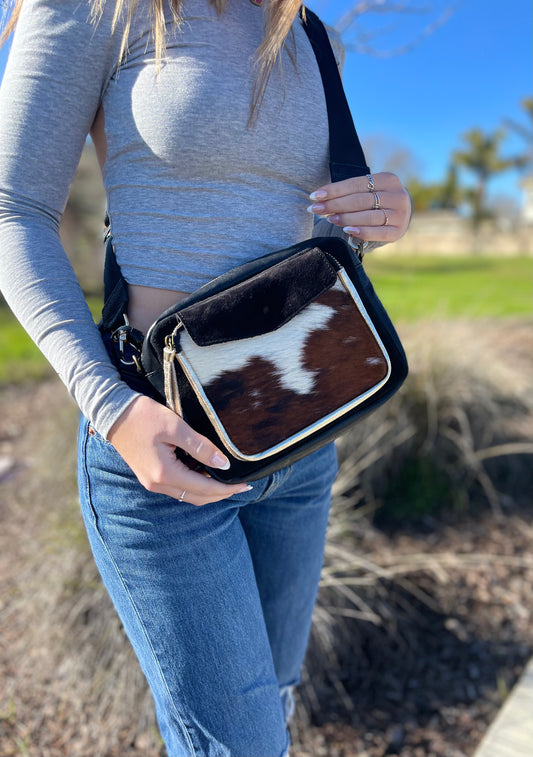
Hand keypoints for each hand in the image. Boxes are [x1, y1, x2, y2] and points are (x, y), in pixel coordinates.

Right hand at [107, 395, 251, 504]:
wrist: (111, 412)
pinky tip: (206, 473)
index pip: (204, 488)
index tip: (246, 483)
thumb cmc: (142, 415)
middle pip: (197, 498)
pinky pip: (178, 488)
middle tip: (242, 485)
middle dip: (221, 494)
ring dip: (208, 491)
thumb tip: (224, 464)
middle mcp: (157, 484)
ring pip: (187, 495)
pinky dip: (195, 485)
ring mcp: (151, 482)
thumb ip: (201, 447)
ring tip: (228, 480)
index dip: (227, 488)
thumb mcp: (175, 426)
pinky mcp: (149, 476)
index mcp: (165, 473)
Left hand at [308, 171, 410, 243]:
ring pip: (368, 216)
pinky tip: (347, 230)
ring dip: (345, 218)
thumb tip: (319, 198)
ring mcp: (400, 214)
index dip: (334, 190)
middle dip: (335, 205)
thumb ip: (349, 192)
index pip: (356, 184)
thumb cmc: (375, 201)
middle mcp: (397, 195)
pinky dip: (362, 231)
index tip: (314, 196)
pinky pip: (378, 233)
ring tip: (329, 218)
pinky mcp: (398, 231)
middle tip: (315, 209)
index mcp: (388, 179)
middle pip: (360, 200)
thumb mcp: (367, 190)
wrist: (399, 215)